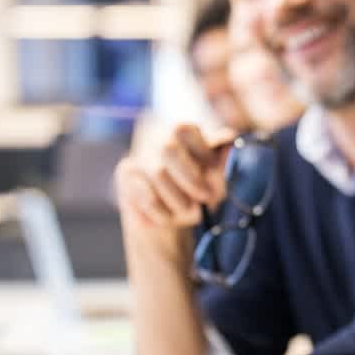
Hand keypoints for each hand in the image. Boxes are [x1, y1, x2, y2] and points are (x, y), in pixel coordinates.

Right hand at [115, 125, 234, 232]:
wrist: (169, 226)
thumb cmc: (198, 198)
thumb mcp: (216, 184)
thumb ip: (222, 164)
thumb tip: (229, 139)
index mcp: (183, 136)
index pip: (183, 129)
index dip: (200, 150)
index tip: (212, 171)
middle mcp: (158, 141)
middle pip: (168, 147)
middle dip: (190, 177)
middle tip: (206, 198)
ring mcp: (139, 157)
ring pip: (158, 174)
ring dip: (179, 200)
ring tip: (189, 214)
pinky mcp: (125, 175)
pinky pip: (145, 195)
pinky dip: (162, 213)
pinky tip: (168, 219)